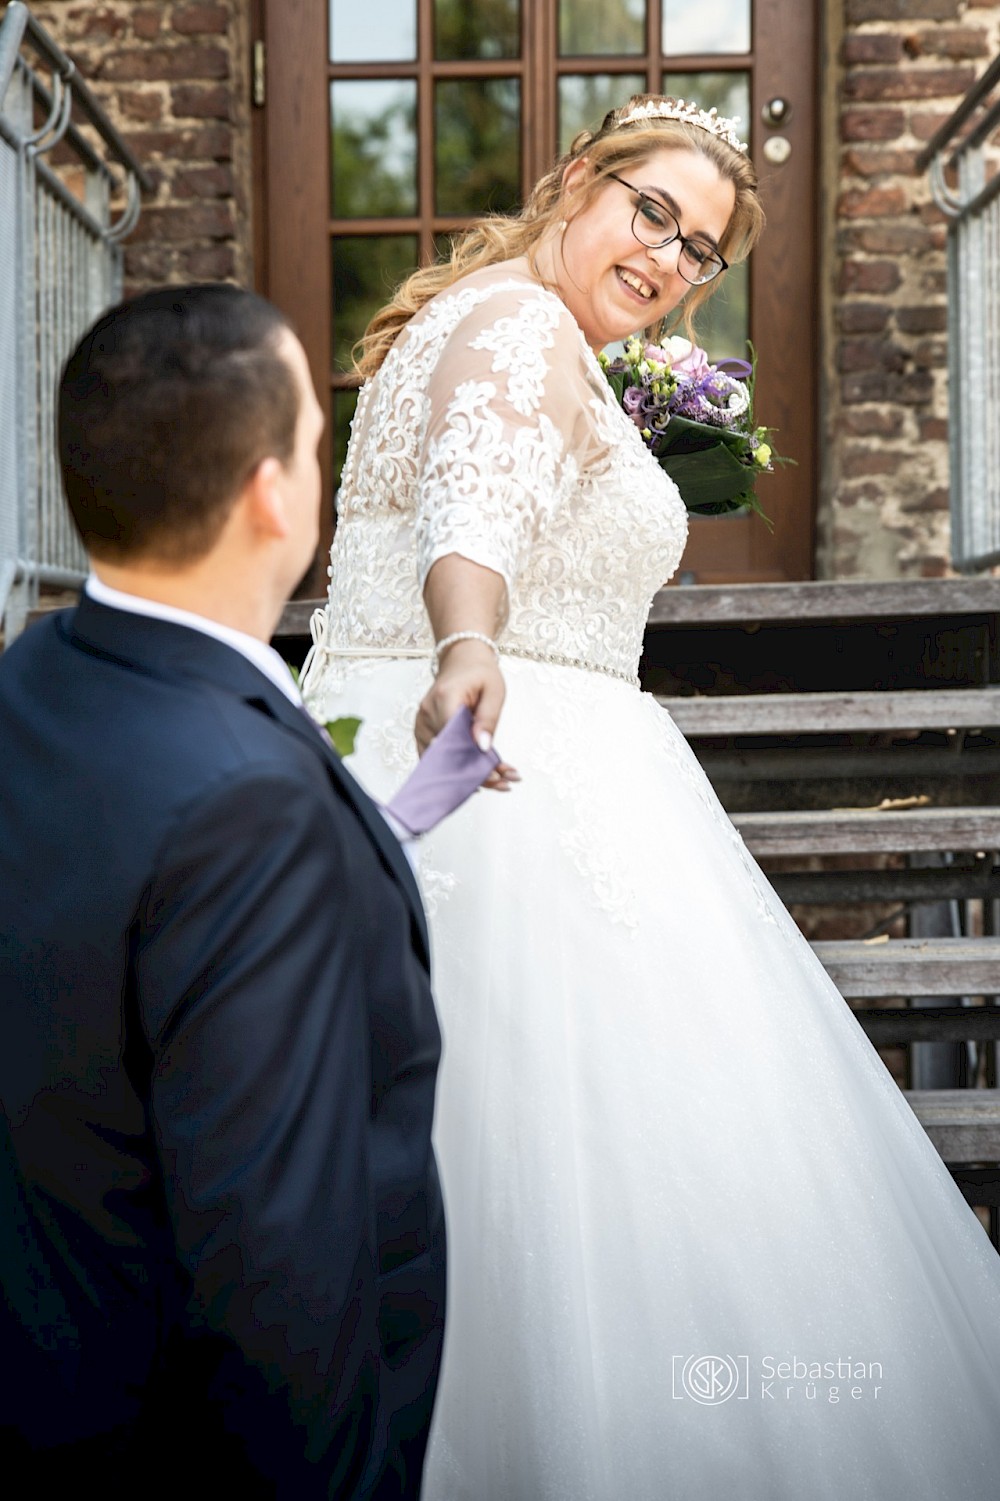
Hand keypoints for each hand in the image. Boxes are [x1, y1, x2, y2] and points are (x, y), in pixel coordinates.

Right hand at [415, 641, 519, 790]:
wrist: (461, 660)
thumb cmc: (479, 673)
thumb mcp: (494, 691)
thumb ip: (488, 719)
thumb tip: (482, 747)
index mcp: (445, 699)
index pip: (455, 739)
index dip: (473, 760)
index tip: (496, 773)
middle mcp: (427, 714)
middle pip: (448, 755)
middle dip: (475, 773)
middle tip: (504, 782)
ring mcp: (421, 724)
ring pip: (441, 761)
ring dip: (468, 773)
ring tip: (499, 779)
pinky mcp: (422, 732)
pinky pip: (436, 758)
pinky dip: (456, 768)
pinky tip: (478, 774)